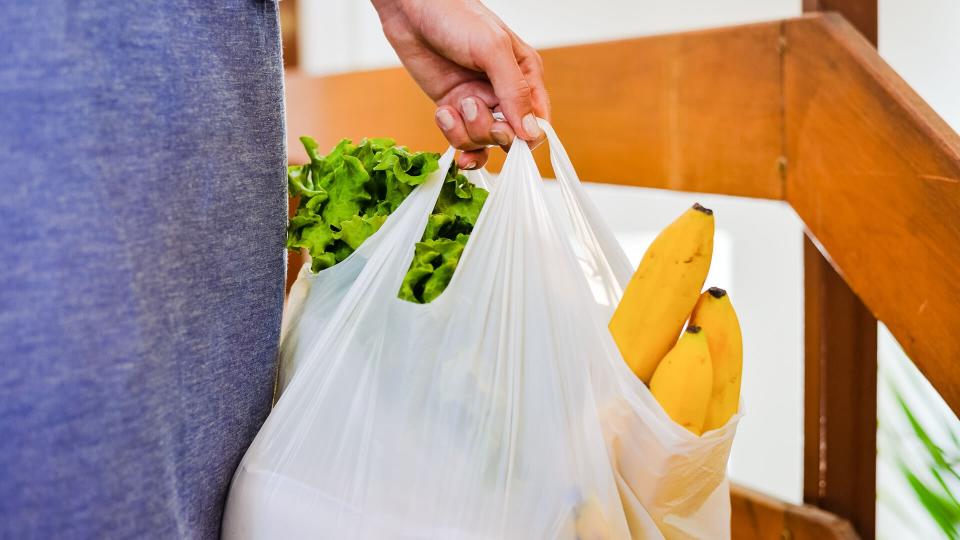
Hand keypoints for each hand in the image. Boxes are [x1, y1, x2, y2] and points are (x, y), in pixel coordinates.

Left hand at [372, 0, 549, 168]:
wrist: (412, 11)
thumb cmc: (457, 17)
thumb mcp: (493, 49)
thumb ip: (515, 91)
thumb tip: (531, 132)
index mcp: (525, 76)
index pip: (538, 122)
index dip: (524, 137)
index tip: (505, 132)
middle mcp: (504, 93)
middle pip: (509, 138)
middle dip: (489, 130)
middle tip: (471, 105)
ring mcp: (478, 103)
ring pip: (483, 141)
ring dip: (466, 130)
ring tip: (453, 104)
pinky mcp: (454, 108)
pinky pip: (461, 138)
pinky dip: (451, 133)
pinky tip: (442, 113)